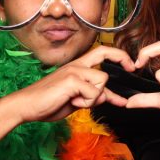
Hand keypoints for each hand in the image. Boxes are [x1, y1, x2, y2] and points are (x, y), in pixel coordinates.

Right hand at [7, 45, 134, 123]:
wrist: (27, 106)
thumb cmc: (48, 103)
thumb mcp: (76, 100)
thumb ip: (92, 97)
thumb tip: (108, 97)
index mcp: (77, 67)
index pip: (101, 52)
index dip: (118, 56)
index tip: (130, 65)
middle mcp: (77, 65)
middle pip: (105, 52)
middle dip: (122, 58)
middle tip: (132, 67)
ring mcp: (74, 70)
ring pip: (101, 81)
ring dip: (94, 97)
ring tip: (77, 102)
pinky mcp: (71, 80)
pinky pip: (93, 93)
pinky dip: (86, 103)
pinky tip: (72, 102)